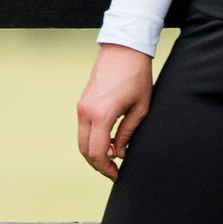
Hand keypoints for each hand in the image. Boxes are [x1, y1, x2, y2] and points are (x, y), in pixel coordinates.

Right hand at [77, 42, 154, 180]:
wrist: (124, 49)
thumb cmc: (136, 76)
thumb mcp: (140, 108)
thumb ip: (127, 133)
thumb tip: (119, 153)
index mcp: (102, 115)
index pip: (97, 152)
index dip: (106, 169)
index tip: (117, 175)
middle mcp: (86, 112)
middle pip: (85, 150)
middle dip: (98, 164)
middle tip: (114, 171)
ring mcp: (82, 106)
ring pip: (81, 140)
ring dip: (94, 152)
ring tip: (113, 157)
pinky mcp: (82, 102)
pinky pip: (83, 128)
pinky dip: (92, 140)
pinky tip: (108, 141)